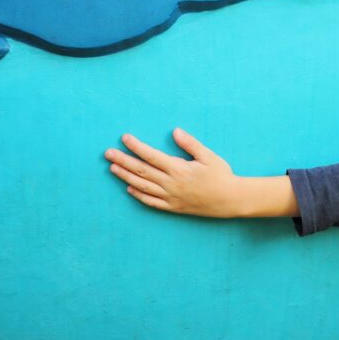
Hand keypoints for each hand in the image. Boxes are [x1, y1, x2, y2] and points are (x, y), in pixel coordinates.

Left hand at [104, 128, 241, 216]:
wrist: (230, 200)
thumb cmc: (221, 175)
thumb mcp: (208, 156)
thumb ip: (190, 144)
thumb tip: (175, 131)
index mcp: (178, 169)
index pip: (151, 156)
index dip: (136, 146)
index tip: (124, 138)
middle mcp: (171, 184)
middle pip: (141, 171)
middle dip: (123, 161)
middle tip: (108, 154)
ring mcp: (170, 197)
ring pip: (142, 186)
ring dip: (126, 176)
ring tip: (112, 168)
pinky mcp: (173, 207)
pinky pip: (151, 202)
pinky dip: (139, 196)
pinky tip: (129, 189)